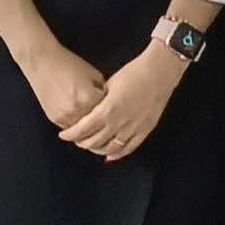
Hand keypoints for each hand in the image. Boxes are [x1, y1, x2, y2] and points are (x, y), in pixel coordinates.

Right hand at [17, 42, 111, 135]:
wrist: (42, 62)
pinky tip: (79, 116)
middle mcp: (77, 111)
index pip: (108, 112)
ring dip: (88, 127)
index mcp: (89, 99)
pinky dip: (76, 125)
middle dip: (100, 120)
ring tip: (92, 119)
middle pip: (96, 125)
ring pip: (82, 131)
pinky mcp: (54, 119)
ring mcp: (64, 117)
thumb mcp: (94, 74)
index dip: (111, 109)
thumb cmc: (68, 64)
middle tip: (104, 116)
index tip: (113, 107)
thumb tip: (107, 100)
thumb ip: (102, 89)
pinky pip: (70, 128)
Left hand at [60, 45, 187, 159]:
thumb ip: (99, 101)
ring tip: (92, 146)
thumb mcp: (109, 84)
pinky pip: (129, 148)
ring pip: (111, 149)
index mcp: (108, 110)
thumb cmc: (133, 72)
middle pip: (95, 142)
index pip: (83, 129)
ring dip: (98, 149)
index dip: (71, 135)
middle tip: (77, 140)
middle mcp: (119, 123)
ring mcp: (134, 129)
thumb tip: (90, 111)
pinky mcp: (146, 130)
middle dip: (82, 143)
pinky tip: (110, 154)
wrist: (160, 70)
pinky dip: (117, 154)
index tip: (64, 135)